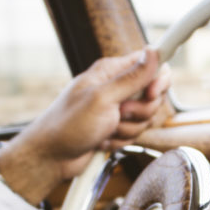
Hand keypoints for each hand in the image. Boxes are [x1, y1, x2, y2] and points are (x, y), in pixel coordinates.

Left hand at [0, 48, 170, 204]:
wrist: (52, 156)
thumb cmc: (68, 124)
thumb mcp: (102, 98)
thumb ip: (132, 78)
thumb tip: (152, 52)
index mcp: (111, 71)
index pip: (149, 65)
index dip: (157, 79)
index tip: (152, 93)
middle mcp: (115, 87)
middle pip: (152, 96)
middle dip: (141, 112)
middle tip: (120, 114)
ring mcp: (116, 109)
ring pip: (144, 118)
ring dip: (128, 129)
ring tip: (106, 130)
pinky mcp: (115, 127)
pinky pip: (134, 133)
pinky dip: (121, 141)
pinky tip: (102, 140)